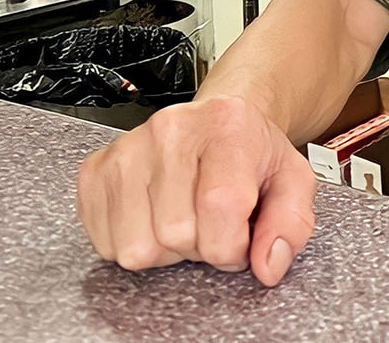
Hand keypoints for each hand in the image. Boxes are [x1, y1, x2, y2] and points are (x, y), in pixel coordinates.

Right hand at [75, 94, 317, 286]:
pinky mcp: (95, 171)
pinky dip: (134, 244)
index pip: (221, 207)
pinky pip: (105, 244)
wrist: (218, 122)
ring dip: (166, 250)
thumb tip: (269, 265)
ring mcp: (128, 148)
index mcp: (228, 125)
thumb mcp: (292, 181)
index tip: (241, 240)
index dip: (234, 245)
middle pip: (176, 233)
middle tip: (212, 224)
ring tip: (185, 219)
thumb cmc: (251, 152)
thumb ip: (291, 224)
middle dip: (201, 247)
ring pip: (137, 246)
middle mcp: (172, 129)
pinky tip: (156, 218)